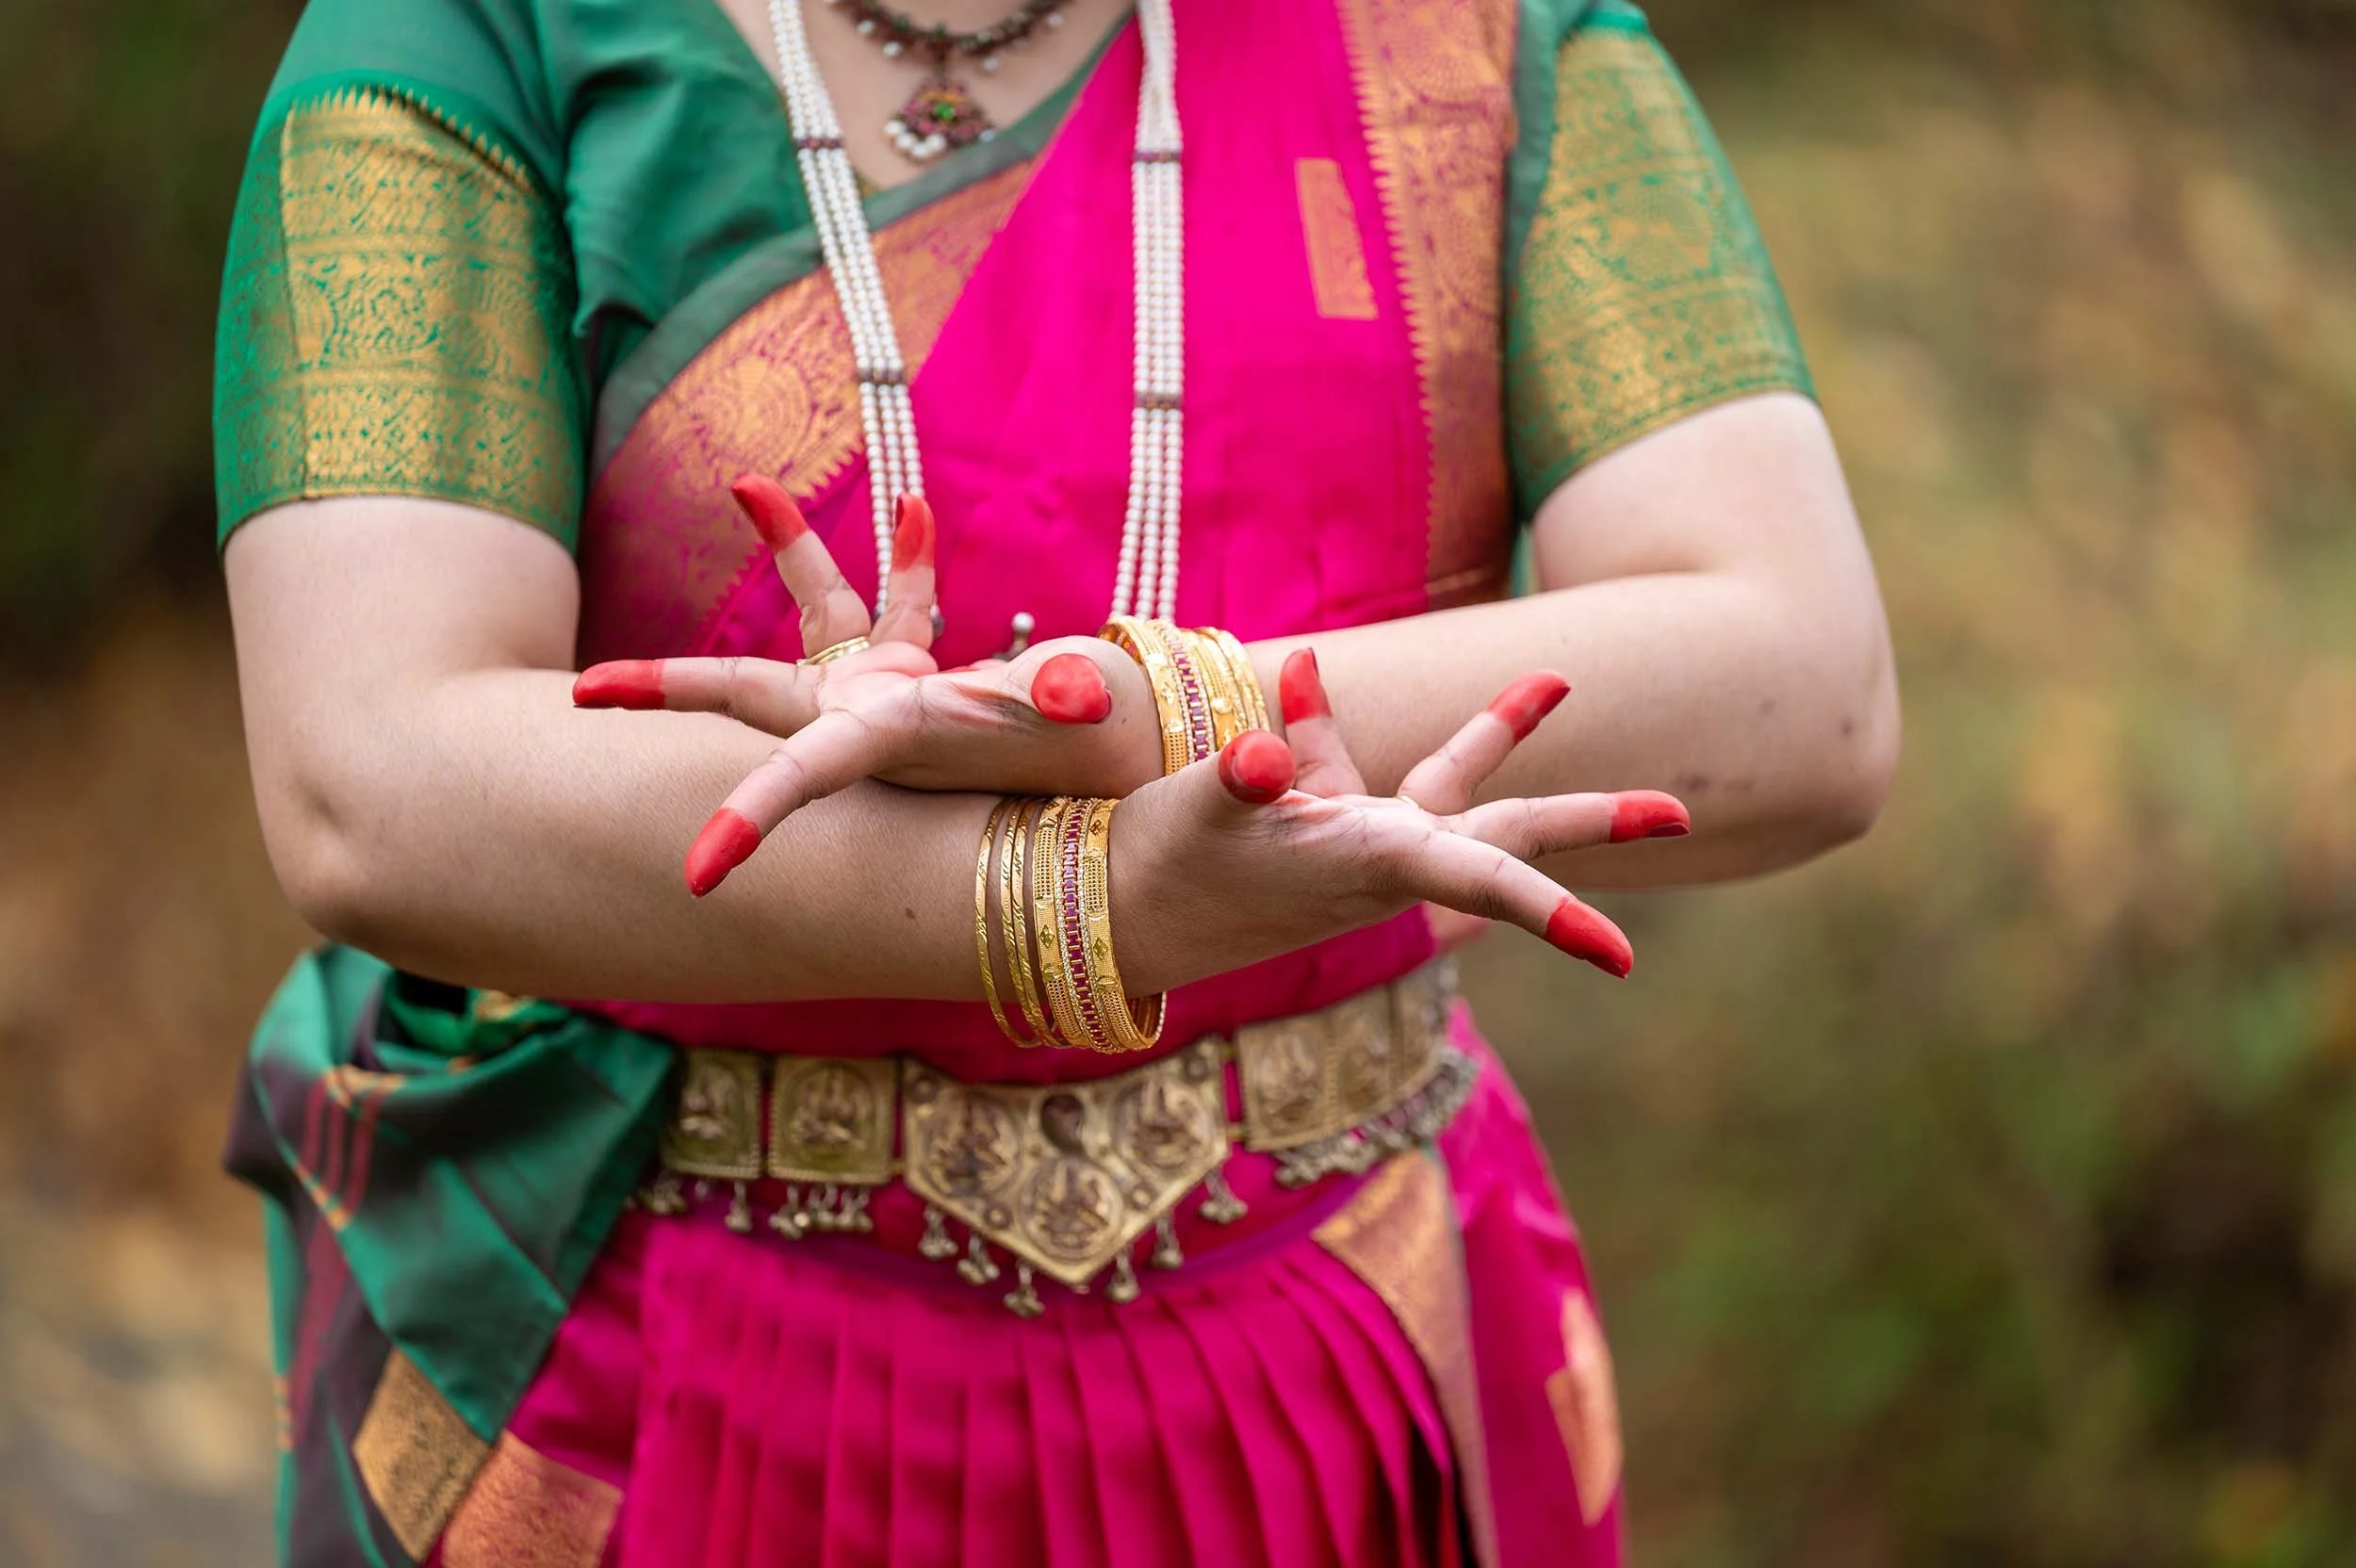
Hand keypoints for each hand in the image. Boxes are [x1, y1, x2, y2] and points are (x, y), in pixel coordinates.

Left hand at [573, 478, 1165, 891]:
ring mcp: (890, 697)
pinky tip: (915, 506)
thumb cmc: (1111, 759)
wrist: (1132, 773)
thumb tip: (1066, 692)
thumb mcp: (1086, 728)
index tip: (694, 876)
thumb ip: (1068, 706)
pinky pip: (897, 604)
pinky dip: (908, 559)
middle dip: (670, 688)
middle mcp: (872, 724)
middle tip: (585, 692)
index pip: (804, 773)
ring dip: (792, 550)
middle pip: (748, 693)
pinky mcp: (921, 675)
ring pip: (819, 616)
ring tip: (748, 483)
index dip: (751, 817)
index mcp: (894, 743)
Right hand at [1107, 651, 1692, 989]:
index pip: (1480, 885)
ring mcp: (1359, 841)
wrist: (1105, 918)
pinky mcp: (1323, 826)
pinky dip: (1330, 718)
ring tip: (1557, 678)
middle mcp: (1384, 858)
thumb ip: (1237, 783)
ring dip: (1499, 730)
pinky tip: (1306, 663)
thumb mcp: (1195, 821)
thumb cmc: (1152, 877)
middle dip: (1590, 819)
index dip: (1552, 912)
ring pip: (1450, 784)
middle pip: (1510, 835)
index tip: (1622, 956)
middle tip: (1683, 811)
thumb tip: (1262, 756)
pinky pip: (1358, 764)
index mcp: (1371, 865)